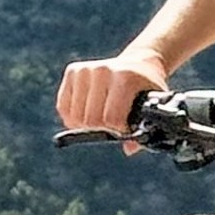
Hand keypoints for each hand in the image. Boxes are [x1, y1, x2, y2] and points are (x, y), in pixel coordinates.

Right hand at [56, 46, 171, 147]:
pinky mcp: (72, 71)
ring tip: (100, 119)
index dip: (118, 130)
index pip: (111, 118)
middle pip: (90, 119)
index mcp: (125, 78)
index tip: (125, 127)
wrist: (139, 65)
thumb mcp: (152, 107)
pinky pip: (63, 107)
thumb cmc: (146, 90)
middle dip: (101, 128)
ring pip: (75, 116)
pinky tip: (86, 114)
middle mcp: (103, 70)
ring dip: (86, 125)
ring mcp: (85, 69)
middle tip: (112, 124)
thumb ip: (145, 131)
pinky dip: (72, 117)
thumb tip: (129, 149)